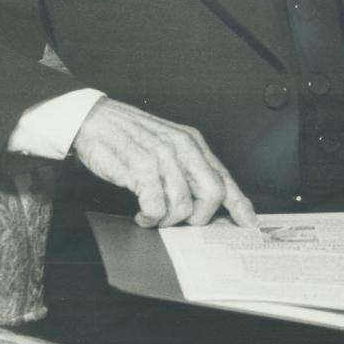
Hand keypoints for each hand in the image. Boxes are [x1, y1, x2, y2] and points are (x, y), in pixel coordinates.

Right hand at [71, 98, 257, 228]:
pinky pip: (156, 206)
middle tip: (181, 222)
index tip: (249, 223)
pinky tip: (142, 214)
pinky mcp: (141, 167)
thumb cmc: (129, 136)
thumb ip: (187, 168)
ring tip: (154, 216)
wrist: (95, 120)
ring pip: (183, 205)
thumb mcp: (167, 145)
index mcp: (193, 143)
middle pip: (213, 194)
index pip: (224, 177)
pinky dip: (150, 218)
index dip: (239, 204)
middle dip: (200, 217)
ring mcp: (163, 157)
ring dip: (167, 220)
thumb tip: (204, 200)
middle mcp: (183, 148)